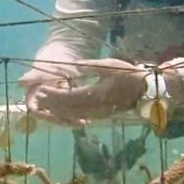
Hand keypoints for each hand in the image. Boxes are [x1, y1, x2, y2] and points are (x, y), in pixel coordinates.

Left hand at [26, 58, 147, 126]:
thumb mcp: (107, 65)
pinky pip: (82, 117)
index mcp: (98, 94)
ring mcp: (100, 114)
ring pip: (74, 115)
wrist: (145, 89)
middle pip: (69, 109)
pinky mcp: (102, 117)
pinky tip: (60, 111)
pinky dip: (69, 115)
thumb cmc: (127, 73)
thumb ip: (88, 67)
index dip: (55, 95)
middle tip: (38, 99)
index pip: (71, 97)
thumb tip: (70, 67)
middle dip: (52, 104)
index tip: (42, 90)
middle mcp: (98, 108)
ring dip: (58, 111)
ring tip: (45, 105)